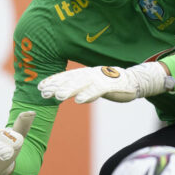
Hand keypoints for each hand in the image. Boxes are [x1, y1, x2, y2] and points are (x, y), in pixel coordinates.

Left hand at [38, 62, 167, 103]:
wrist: (135, 81)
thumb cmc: (112, 84)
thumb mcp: (93, 83)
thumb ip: (79, 86)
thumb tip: (60, 91)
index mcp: (86, 73)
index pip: (67, 76)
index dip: (53, 81)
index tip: (40, 87)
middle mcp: (91, 73)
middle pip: (71, 79)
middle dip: (56, 85)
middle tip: (43, 93)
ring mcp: (101, 78)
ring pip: (82, 83)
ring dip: (68, 89)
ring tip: (57, 96)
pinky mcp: (111, 85)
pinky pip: (97, 89)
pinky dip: (88, 94)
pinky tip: (78, 100)